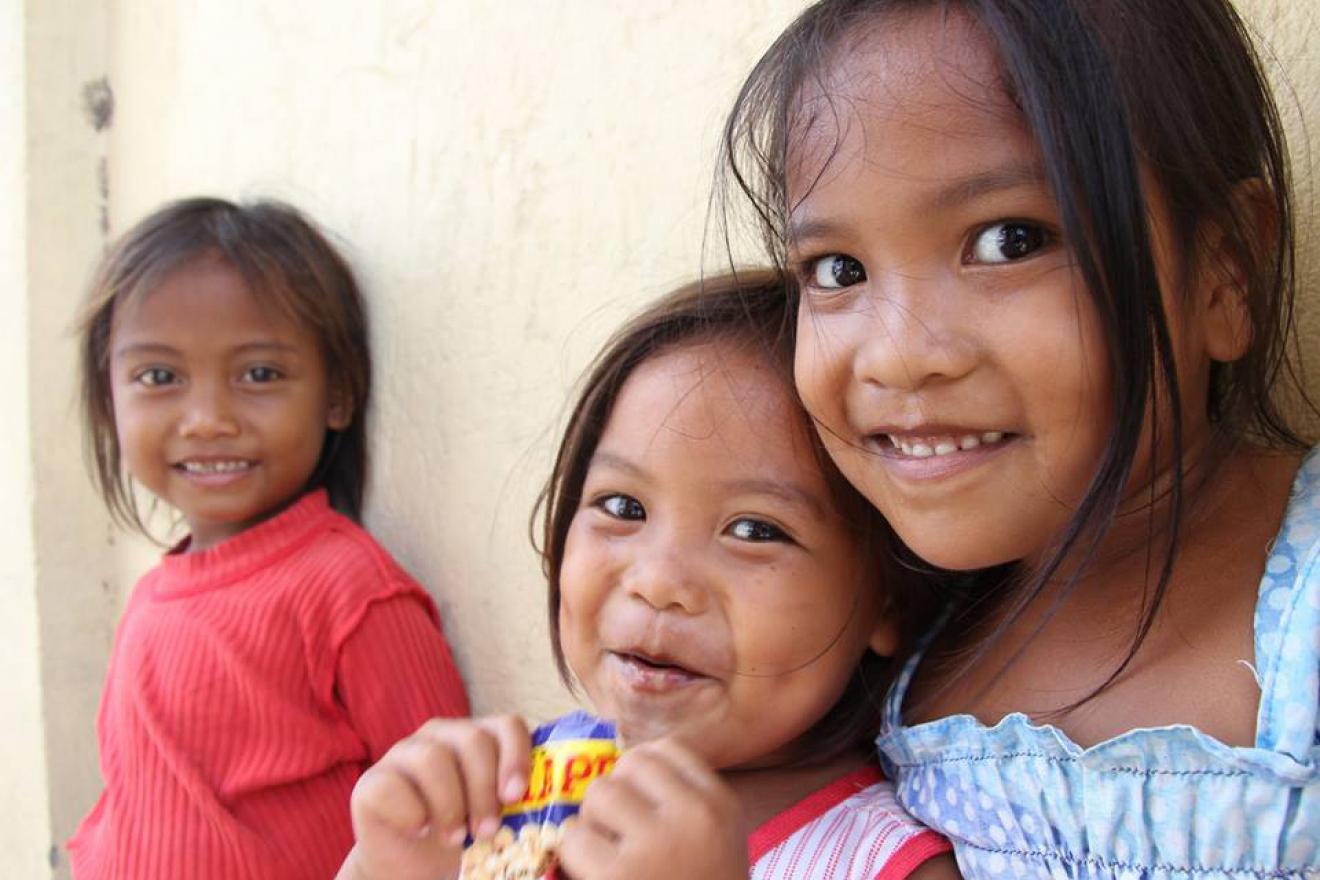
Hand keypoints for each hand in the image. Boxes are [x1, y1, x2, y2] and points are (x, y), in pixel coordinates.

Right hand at [340, 715, 531, 879]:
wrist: (413, 870)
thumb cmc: (464, 840)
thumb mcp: (499, 817)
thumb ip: (522, 800)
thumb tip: (561, 804)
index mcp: (477, 738)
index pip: (507, 724)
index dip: (516, 755)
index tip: (516, 795)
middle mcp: (440, 736)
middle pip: (472, 740)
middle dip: (484, 790)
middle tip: (488, 831)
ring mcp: (402, 754)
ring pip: (433, 758)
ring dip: (450, 805)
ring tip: (456, 837)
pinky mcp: (371, 782)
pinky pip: (393, 787)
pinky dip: (413, 815)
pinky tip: (420, 831)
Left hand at [558, 737, 747, 879]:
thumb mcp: (718, 845)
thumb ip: (684, 804)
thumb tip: (627, 762)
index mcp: (721, 807)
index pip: (668, 751)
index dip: (641, 772)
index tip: (638, 802)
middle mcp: (693, 817)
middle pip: (628, 768)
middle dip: (613, 797)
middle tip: (617, 835)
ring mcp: (654, 846)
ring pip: (598, 797)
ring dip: (591, 825)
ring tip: (605, 859)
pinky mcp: (616, 877)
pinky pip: (574, 839)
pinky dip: (573, 859)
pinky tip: (593, 879)